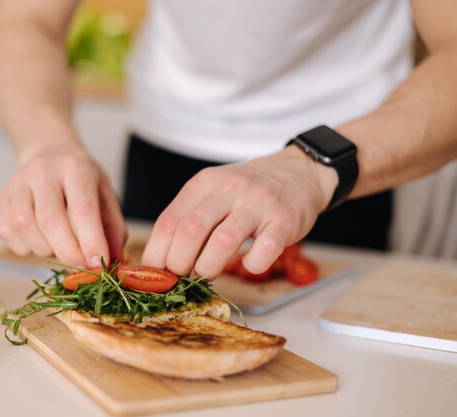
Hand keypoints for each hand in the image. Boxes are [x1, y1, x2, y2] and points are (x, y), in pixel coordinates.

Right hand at [0, 143, 126, 266]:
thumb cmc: (82, 180)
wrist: (50, 153)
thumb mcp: (106, 195)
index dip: (91, 241)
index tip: (98, 264)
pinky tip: (39, 242)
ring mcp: (18, 182)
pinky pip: (7, 233)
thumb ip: (113, 229)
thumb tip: (114, 261)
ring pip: (24, 228)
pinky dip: (24, 248)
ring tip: (60, 247)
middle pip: (50, 221)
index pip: (82, 209)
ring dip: (44, 250)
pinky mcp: (2, 196)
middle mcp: (43, 171)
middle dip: (68, 252)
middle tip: (80, 265)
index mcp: (75, 168)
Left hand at [141, 146, 337, 277]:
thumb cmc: (249, 191)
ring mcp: (258, 203)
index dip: (157, 255)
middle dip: (179, 263)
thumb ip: (190, 220)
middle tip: (182, 277)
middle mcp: (229, 189)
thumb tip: (162, 262)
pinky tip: (249, 264)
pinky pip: (263, 251)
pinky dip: (251, 265)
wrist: (300, 171)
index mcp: (204, 184)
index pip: (168, 222)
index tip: (156, 275)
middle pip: (190, 231)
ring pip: (223, 241)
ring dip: (209, 267)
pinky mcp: (284, 220)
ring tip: (208, 274)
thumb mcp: (214, 193)